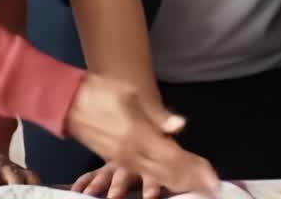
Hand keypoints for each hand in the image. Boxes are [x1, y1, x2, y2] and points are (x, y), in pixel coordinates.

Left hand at [0, 146, 38, 194]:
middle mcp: (2, 164)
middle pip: (14, 180)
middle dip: (12, 194)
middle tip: (7, 198)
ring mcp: (14, 168)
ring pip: (27, 180)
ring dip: (25, 193)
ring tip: (20, 198)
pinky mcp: (23, 173)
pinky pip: (34, 179)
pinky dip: (35, 189)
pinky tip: (31, 196)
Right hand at [65, 73, 218, 196]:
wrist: (68, 102)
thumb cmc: (100, 92)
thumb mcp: (130, 95)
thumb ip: (156, 114)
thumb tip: (178, 125)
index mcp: (138, 136)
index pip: (174, 157)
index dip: (195, 169)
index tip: (212, 178)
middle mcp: (131, 153)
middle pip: (168, 173)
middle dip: (191, 181)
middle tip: (212, 188)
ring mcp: (122, 159)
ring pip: (155, 177)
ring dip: (178, 183)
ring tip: (197, 187)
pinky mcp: (115, 160)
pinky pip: (142, 174)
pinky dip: (160, 181)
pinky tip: (170, 182)